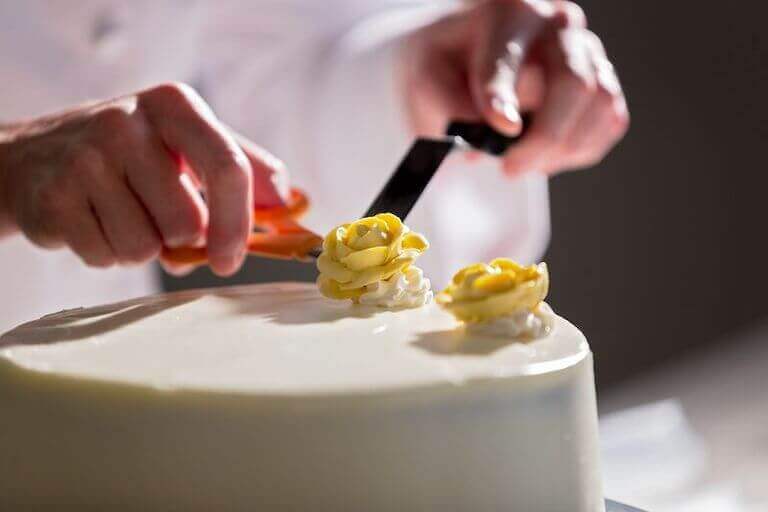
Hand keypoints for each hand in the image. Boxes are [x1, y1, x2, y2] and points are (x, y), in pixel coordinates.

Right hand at [0, 83, 287, 275]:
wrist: (36, 155)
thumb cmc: (132, 154)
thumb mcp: (187, 142)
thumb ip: (243, 167)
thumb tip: (290, 202)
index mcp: (175, 105)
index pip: (227, 167)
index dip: (238, 223)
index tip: (231, 259)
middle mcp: (127, 123)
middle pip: (188, 223)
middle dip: (181, 238)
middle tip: (159, 215)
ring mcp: (85, 159)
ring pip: (145, 249)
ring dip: (143, 248)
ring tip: (122, 215)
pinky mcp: (53, 198)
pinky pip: (106, 258)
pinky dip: (108, 254)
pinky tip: (95, 222)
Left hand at [399, 0, 628, 175]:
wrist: (468, 58)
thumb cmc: (448, 66)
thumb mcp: (427, 78)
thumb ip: (448, 103)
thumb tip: (493, 132)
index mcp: (506, 14)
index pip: (506, 58)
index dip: (504, 95)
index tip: (503, 128)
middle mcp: (555, 24)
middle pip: (573, 83)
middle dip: (544, 137)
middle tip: (510, 168)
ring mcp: (587, 50)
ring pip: (600, 104)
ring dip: (564, 148)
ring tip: (525, 162)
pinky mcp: (602, 78)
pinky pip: (610, 120)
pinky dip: (581, 149)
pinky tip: (547, 155)